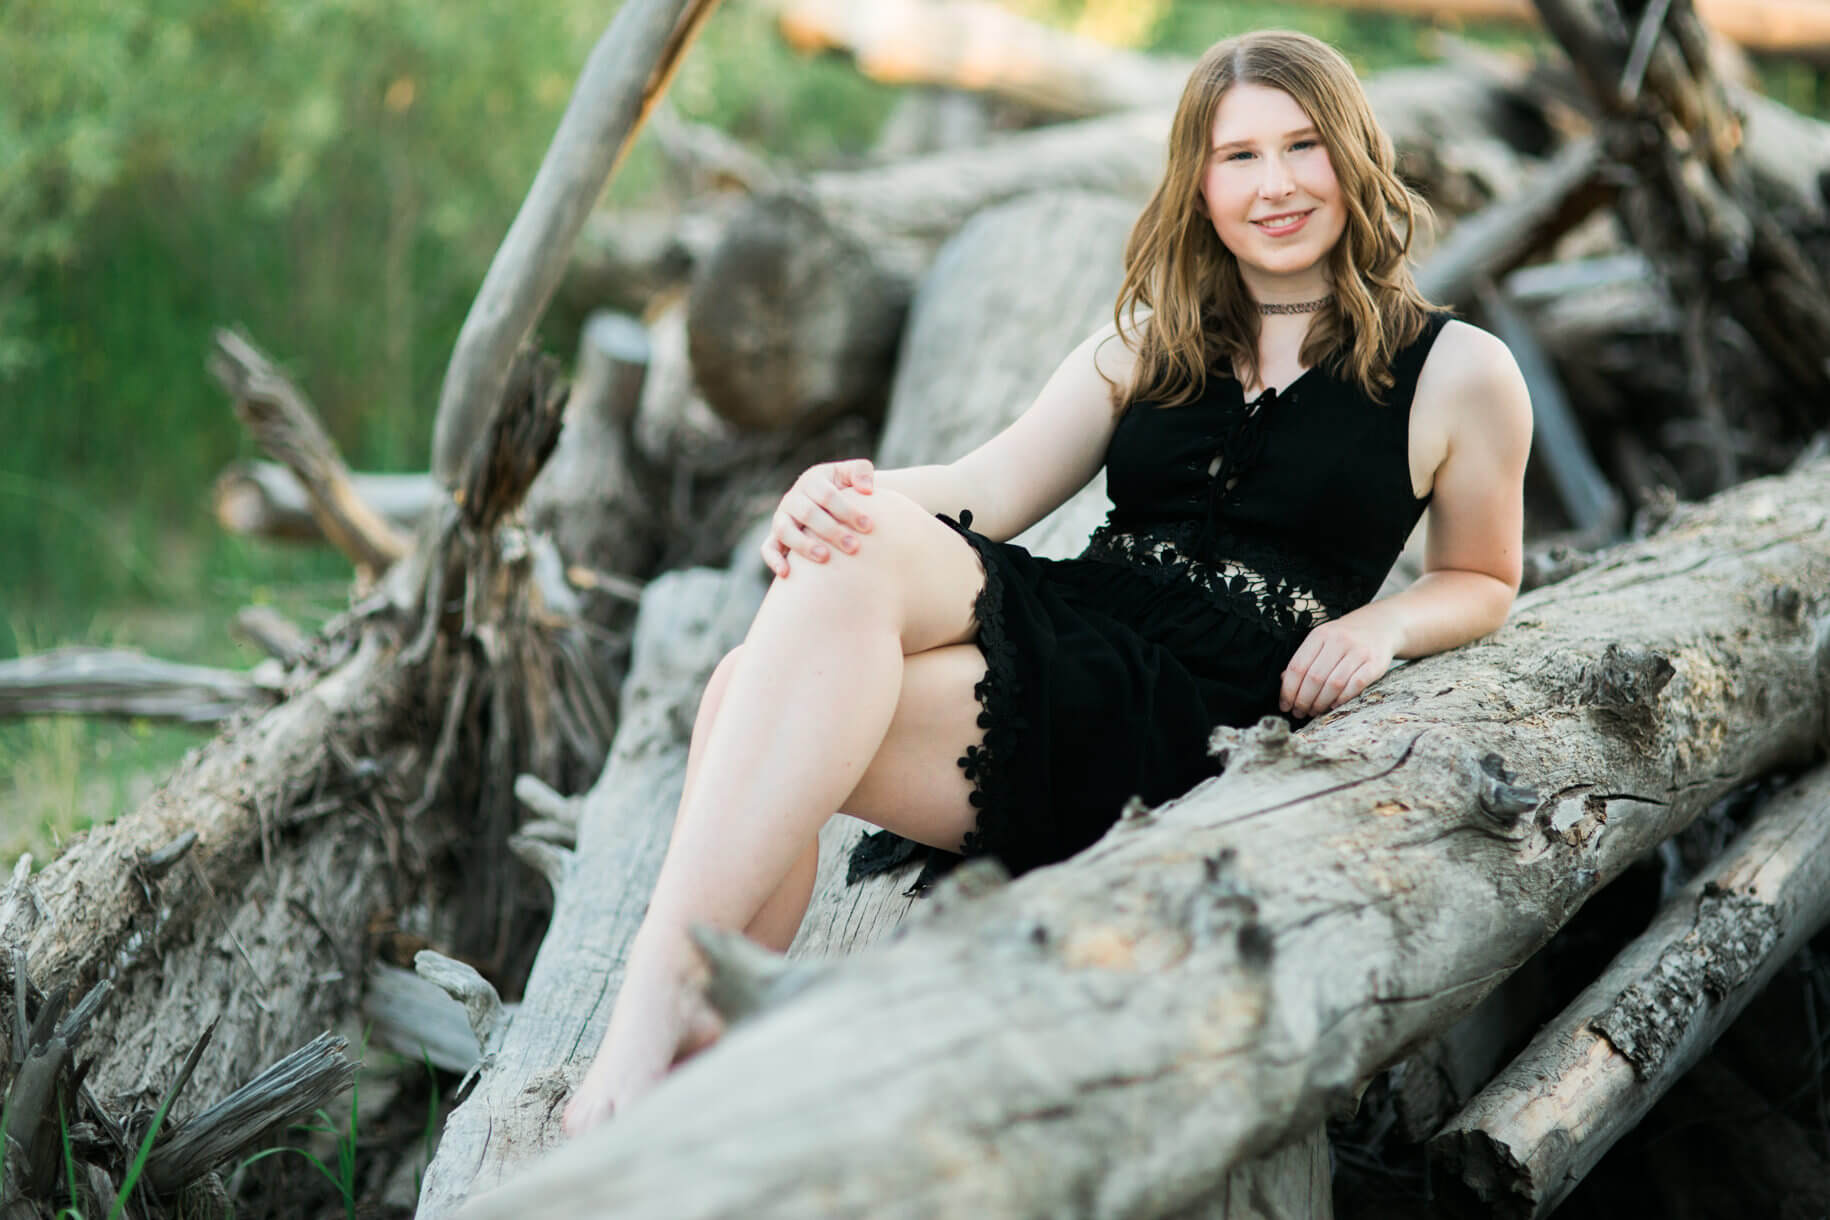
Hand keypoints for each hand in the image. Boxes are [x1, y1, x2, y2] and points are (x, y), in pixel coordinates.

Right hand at [761, 458, 875, 577]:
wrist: (830, 503)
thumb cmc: (846, 490)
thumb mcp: (851, 474)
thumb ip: (862, 472)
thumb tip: (866, 490)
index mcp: (813, 480)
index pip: (828, 495)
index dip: (847, 510)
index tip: (868, 526)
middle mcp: (794, 498)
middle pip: (808, 513)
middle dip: (832, 531)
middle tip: (854, 547)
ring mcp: (782, 517)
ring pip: (784, 529)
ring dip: (803, 545)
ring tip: (825, 558)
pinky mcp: (775, 537)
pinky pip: (768, 548)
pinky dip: (774, 560)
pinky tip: (786, 573)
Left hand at [1279, 606, 1400, 718]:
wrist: (1382, 624)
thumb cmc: (1345, 637)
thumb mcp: (1322, 640)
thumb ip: (1305, 658)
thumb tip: (1284, 681)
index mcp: (1320, 634)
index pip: (1297, 667)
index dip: (1288, 690)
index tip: (1284, 705)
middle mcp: (1339, 640)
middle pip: (1314, 678)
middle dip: (1303, 701)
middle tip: (1299, 713)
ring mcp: (1359, 651)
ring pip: (1333, 684)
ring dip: (1320, 703)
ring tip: (1313, 712)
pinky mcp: (1376, 663)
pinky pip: (1356, 685)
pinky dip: (1342, 699)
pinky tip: (1333, 706)